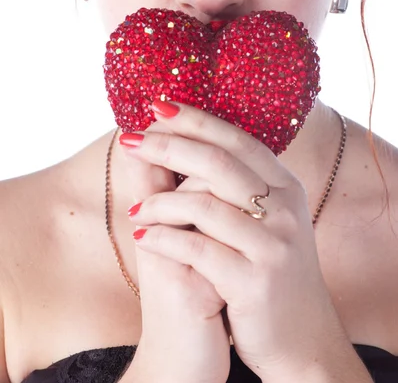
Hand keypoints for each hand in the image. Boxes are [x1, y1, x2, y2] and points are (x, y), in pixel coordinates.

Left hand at [124, 100, 343, 380]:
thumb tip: (184, 140)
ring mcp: (273, 245)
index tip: (157, 106)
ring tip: (135, 208)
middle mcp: (285, 208)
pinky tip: (143, 238)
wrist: (301, 337)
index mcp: (285, 185)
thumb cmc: (269, 269)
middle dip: (168, 146)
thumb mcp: (266, 219)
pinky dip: (163, 240)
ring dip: (159, 202)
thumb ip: (236, 184)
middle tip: (131, 140)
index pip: (236, 139)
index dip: (195, 119)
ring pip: (204, 205)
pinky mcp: (255, 282)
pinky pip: (197, 250)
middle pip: (218, 162)